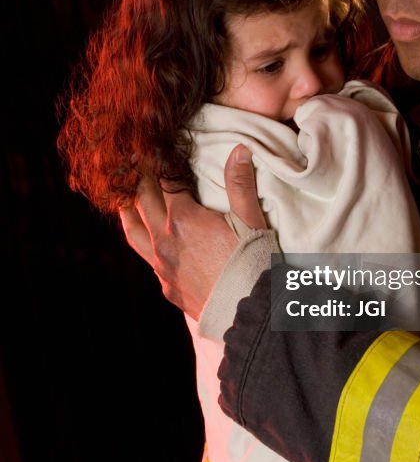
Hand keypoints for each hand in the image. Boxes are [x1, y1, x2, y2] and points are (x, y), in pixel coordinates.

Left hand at [120, 144, 265, 318]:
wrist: (249, 315)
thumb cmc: (253, 265)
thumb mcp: (251, 221)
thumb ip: (240, 184)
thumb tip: (239, 149)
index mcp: (184, 219)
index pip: (165, 181)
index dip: (160, 161)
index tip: (155, 146)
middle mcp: (165, 241)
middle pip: (143, 200)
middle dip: (139, 177)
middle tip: (134, 159)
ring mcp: (162, 265)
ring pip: (133, 230)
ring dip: (128, 208)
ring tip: (124, 195)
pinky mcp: (167, 286)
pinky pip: (145, 257)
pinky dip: (141, 239)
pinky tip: (146, 238)